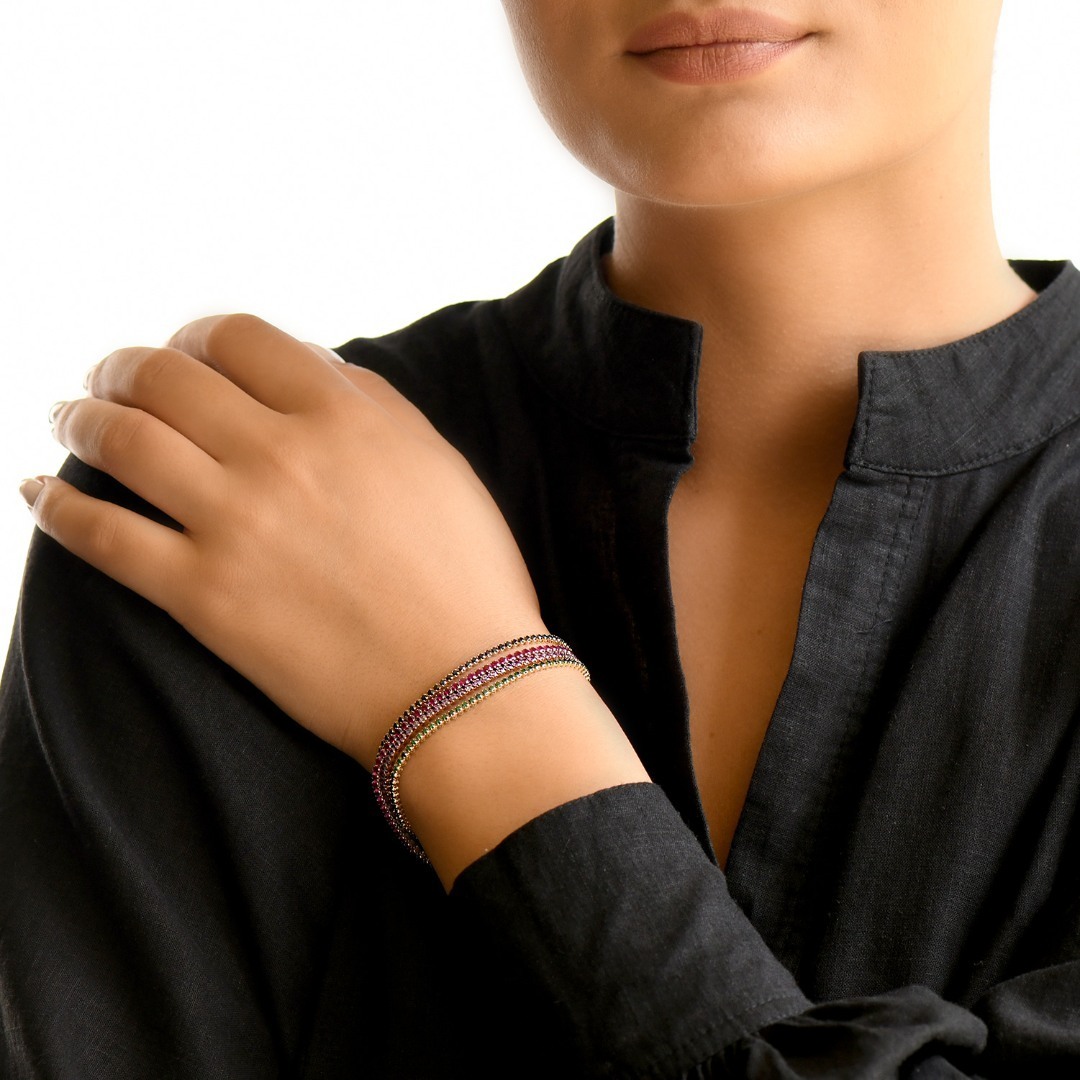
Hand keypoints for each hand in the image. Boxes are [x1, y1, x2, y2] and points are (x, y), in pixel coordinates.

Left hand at [25, 313, 548, 769]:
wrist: (461, 686)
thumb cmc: (466, 576)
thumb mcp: (438, 463)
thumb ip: (372, 402)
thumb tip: (308, 365)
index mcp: (343, 415)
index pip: (236, 337)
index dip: (194, 335)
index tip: (183, 352)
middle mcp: (281, 455)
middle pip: (162, 376)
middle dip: (122, 367)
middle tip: (110, 380)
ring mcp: (235, 524)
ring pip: (119, 441)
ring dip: (78, 419)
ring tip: (68, 420)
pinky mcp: (203, 596)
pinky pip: (102, 537)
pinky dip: (55, 508)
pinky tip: (37, 493)